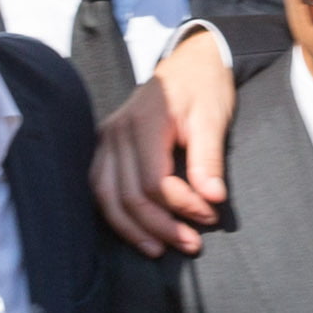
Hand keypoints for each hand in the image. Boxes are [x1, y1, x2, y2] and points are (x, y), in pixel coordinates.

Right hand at [90, 26, 236, 255]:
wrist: (188, 63)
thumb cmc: (203, 88)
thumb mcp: (213, 118)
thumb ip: (209, 159)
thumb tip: (212, 199)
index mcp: (145, 122)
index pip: (154, 182)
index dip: (182, 205)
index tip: (211, 214)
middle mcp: (117, 132)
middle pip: (129, 196)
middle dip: (161, 226)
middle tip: (192, 244)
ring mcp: (105, 140)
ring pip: (107, 198)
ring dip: (133, 229)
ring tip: (159, 249)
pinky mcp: (104, 147)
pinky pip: (99, 188)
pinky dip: (115, 214)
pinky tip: (135, 231)